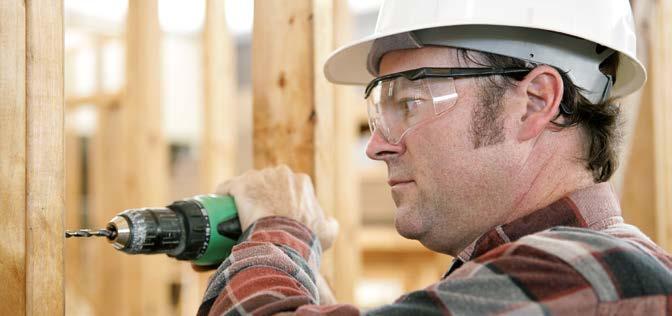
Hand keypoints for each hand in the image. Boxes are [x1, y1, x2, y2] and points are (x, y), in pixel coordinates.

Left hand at [215, 165, 338, 249]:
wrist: (285, 239)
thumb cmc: (305, 237)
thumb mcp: (327, 233)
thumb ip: (329, 224)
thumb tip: (327, 221)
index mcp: (302, 182)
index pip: (286, 188)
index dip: (280, 202)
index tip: (274, 216)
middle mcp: (281, 173)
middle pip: (266, 183)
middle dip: (261, 196)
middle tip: (256, 218)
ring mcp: (260, 177)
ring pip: (247, 184)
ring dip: (242, 195)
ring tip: (235, 214)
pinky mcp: (241, 185)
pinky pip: (227, 188)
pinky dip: (223, 195)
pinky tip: (219, 204)